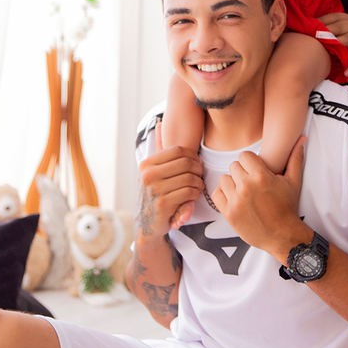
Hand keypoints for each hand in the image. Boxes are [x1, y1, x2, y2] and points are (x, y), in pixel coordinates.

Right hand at [136, 122, 203, 236]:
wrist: (148, 224)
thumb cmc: (156, 193)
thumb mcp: (154, 170)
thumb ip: (159, 148)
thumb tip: (160, 123)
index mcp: (147, 164)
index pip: (178, 150)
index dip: (193, 155)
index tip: (196, 163)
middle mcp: (148, 175)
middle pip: (186, 163)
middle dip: (198, 169)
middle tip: (200, 176)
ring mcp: (154, 190)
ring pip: (189, 178)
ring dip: (198, 183)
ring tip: (198, 186)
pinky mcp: (163, 204)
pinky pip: (189, 192)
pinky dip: (195, 194)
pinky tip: (193, 196)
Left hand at [211, 136, 311, 261]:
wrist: (283, 236)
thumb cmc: (288, 208)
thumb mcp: (293, 182)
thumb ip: (295, 158)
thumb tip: (302, 139)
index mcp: (261, 176)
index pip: (244, 156)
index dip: (250, 163)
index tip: (256, 171)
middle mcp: (246, 187)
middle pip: (233, 166)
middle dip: (242, 173)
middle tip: (251, 183)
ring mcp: (236, 200)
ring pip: (224, 179)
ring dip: (232, 184)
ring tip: (243, 191)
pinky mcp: (228, 213)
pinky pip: (217, 194)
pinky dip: (224, 195)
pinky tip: (235, 199)